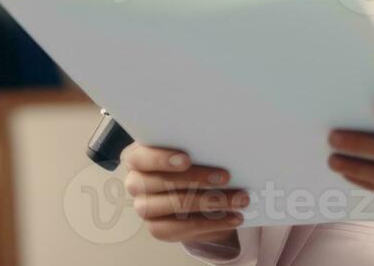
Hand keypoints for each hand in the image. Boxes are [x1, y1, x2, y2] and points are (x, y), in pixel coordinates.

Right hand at [121, 142, 248, 243]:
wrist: (193, 191)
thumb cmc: (190, 160)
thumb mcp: (189, 148)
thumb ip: (194, 146)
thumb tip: (220, 145)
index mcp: (136, 157)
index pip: (140, 158)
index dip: (161, 159)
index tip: (186, 160)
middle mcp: (134, 183)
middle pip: (160, 183)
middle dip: (196, 179)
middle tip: (226, 177)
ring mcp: (144, 207)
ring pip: (174, 206)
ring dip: (210, 202)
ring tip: (239, 199)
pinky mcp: (157, 228)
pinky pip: (182, 229)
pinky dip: (211, 223)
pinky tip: (232, 217)